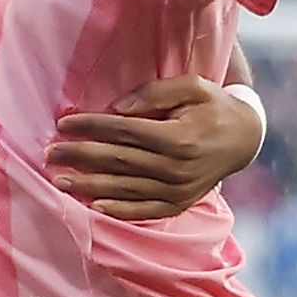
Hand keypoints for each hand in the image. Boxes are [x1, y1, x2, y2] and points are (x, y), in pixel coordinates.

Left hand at [49, 74, 263, 219]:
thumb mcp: (194, 87)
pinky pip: (145, 210)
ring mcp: (178, 189)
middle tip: (49, 153)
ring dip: (89, 185)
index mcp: (178, 137)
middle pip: (118, 161)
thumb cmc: (214, 107)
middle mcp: (176, 167)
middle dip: (80, 156)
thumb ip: (156, 93)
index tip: (63, 124)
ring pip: (125, 188)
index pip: (123, 131)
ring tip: (59, 180)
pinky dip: (119, 210)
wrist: (246, 139)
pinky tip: (94, 206)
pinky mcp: (180, 203)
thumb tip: (118, 109)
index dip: (91, 126)